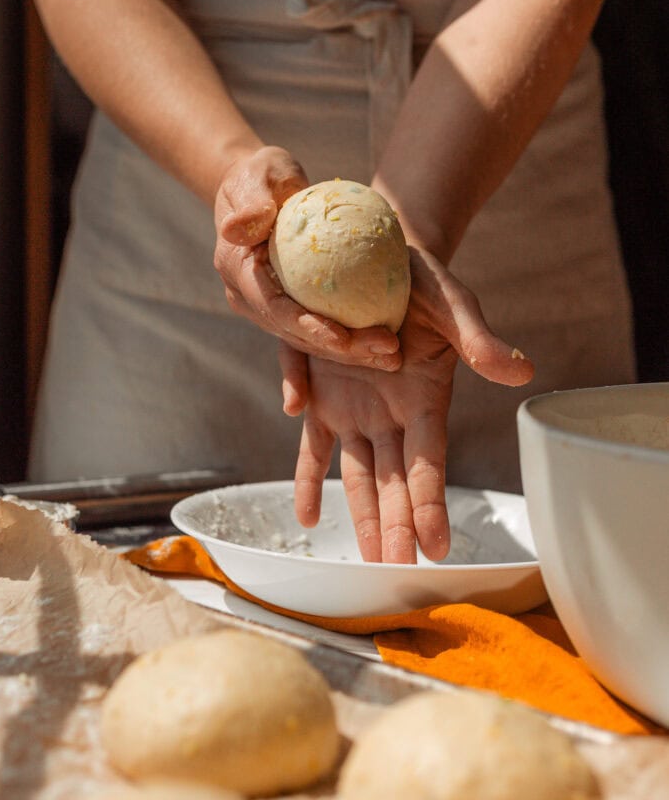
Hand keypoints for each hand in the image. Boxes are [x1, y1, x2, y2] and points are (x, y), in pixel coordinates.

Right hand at [214, 147, 401, 367]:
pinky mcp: (287, 308)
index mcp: (237, 270)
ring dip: (351, 353)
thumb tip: (238, 229)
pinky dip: (350, 340)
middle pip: (295, 334)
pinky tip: (385, 345)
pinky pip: (319, 330)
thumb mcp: (260, 174)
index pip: (274, 308)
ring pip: (309, 341)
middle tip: (386, 349)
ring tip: (392, 355)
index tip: (344, 340)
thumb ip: (253, 200)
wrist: (261, 189)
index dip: (308, 328)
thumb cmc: (264, 175)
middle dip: (341, 350)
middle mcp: (248, 297)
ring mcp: (267, 307)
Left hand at [279, 247, 533, 563]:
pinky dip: (308, 478)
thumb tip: (521, 373)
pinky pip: (312, 445)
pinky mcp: (321, 396)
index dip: (430, 502)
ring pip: (358, 474)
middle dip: (396, 525)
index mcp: (425, 398)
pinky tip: (306, 516)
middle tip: (396, 571)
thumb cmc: (424, 281)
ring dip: (361, 515)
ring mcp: (355, 410)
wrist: (374, 256)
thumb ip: (478, 340)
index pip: (429, 461)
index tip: (437, 546)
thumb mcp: (452, 304)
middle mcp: (391, 414)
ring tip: (365, 560)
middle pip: (395, 480)